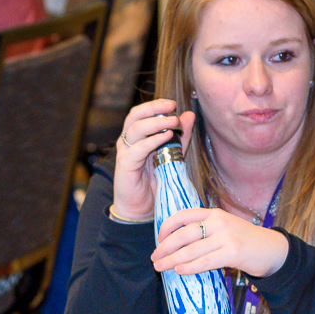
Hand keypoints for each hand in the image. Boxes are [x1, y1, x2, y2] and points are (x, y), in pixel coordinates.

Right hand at [110, 98, 190, 221]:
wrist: (140, 209)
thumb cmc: (154, 182)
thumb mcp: (172, 156)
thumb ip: (180, 137)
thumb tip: (189, 115)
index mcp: (137, 136)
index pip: (141, 113)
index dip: (155, 105)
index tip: (172, 103)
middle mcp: (128, 141)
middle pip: (135, 115)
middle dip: (153, 108)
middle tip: (171, 107)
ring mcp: (125, 152)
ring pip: (136, 128)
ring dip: (155, 122)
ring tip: (173, 122)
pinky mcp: (125, 165)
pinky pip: (138, 148)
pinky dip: (152, 140)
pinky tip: (166, 137)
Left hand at [154, 202, 291, 279]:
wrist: (271, 249)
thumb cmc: (243, 241)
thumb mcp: (224, 227)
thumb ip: (204, 230)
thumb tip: (176, 244)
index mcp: (214, 213)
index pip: (183, 216)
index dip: (167, 227)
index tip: (158, 239)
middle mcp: (218, 221)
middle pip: (183, 234)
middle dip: (165, 247)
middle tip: (154, 258)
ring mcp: (226, 236)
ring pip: (191, 250)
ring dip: (172, 260)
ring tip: (160, 267)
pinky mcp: (233, 252)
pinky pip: (205, 261)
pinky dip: (190, 267)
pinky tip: (179, 271)